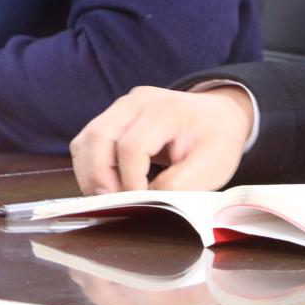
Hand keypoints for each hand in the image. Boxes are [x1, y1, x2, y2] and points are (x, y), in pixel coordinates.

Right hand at [69, 86, 253, 194]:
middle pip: (99, 137)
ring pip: (86, 140)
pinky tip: (109, 183)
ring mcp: (122, 105)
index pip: (133, 146)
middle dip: (100, 177)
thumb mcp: (212, 165)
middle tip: (114, 203)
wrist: (219, 115)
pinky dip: (90, 166)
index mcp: (167, 109)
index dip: (130, 180)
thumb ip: (179, 183)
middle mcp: (139, 101)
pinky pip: (87, 141)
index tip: (141, 200)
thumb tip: (144, 198)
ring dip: (90, 173)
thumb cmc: (217, 139)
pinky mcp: (113, 116)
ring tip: (110, 196)